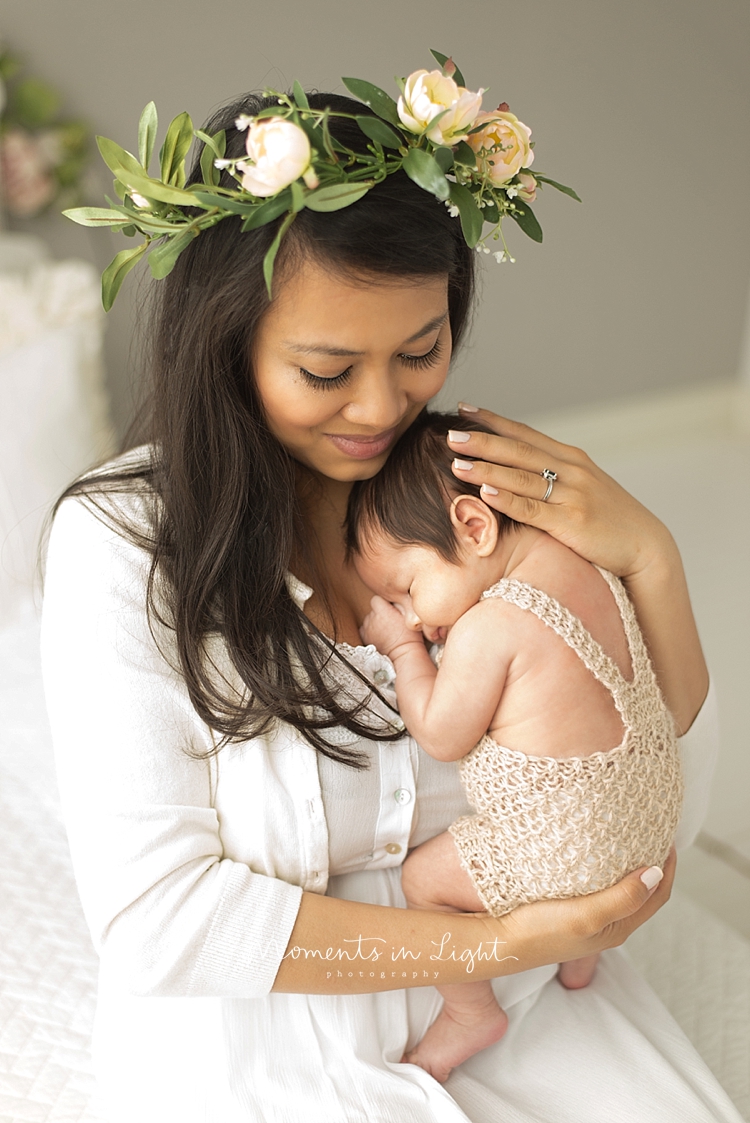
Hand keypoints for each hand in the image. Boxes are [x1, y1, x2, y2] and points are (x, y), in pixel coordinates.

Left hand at [360, 595, 422, 657]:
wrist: (404, 654)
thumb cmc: (410, 635)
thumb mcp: (409, 613)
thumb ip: (400, 601)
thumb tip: (396, 595)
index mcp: (382, 610)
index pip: (377, 598)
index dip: (384, 602)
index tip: (391, 608)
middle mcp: (371, 617)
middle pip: (373, 609)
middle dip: (380, 612)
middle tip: (392, 620)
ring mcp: (366, 628)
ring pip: (369, 618)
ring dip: (375, 621)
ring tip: (387, 629)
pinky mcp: (364, 637)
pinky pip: (365, 628)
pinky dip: (370, 630)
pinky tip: (380, 635)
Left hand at [449, 406, 675, 581]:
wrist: (644, 545)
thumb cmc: (609, 520)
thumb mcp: (583, 488)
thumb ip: (555, 476)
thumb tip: (519, 469)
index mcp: (571, 459)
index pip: (525, 434)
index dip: (494, 421)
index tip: (465, 408)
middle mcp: (571, 470)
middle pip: (519, 450)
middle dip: (483, 441)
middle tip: (452, 433)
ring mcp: (572, 495)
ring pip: (521, 477)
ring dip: (487, 468)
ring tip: (456, 461)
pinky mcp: (571, 522)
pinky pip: (532, 508)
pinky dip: (507, 498)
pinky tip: (485, 491)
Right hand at [490, 850, 676, 969]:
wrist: (498, 941)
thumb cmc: (540, 932)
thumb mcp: (587, 916)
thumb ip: (623, 898)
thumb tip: (656, 873)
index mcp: (617, 928)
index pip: (657, 896)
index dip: (667, 867)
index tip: (666, 837)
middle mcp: (606, 925)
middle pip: (643, 892)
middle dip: (651, 864)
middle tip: (650, 833)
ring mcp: (586, 917)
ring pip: (620, 889)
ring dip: (629, 866)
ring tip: (626, 838)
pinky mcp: (568, 909)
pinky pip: (597, 887)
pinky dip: (605, 869)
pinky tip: (593, 854)